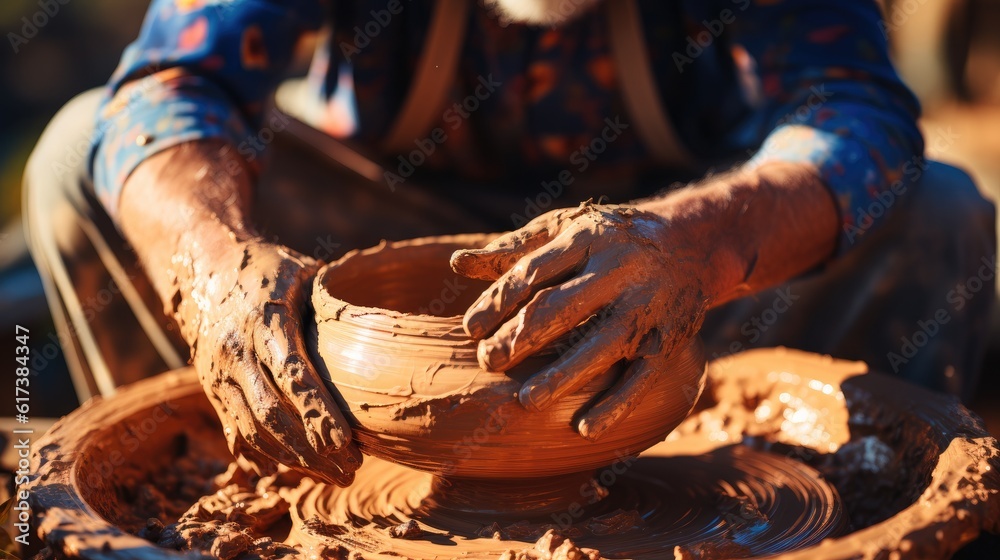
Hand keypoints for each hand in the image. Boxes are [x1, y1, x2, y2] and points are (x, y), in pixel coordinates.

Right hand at [175, 240, 360, 485]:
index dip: (317, 411)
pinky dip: (271, 456)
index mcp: (263, 319)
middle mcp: (235, 351)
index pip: (291, 373)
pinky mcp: (213, 391)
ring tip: (335, 474)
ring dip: (295, 460)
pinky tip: (303, 467)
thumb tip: (381, 328)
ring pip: (254, 431)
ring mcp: (219, 375)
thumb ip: (333, 303)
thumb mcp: (301, 273)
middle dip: (312, 449)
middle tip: (352, 469)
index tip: (344, 442)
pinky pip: (240, 433)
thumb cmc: (267, 269)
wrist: (201, 267)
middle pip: (272, 413)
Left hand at [451, 202, 707, 440]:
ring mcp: (647, 307)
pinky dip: (615, 405)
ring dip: (563, 375)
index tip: (470, 329)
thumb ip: (514, 251)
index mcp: (587, 238)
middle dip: (521, 338)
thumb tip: (457, 264)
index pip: (534, 273)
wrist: (693, 242)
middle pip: (562, 308)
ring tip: (524, 400)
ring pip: (601, 345)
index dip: (499, 301)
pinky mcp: (668, 340)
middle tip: (487, 362)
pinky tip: (584, 428)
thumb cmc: (609, 239)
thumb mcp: (565, 230)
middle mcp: (620, 269)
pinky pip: (641, 377)